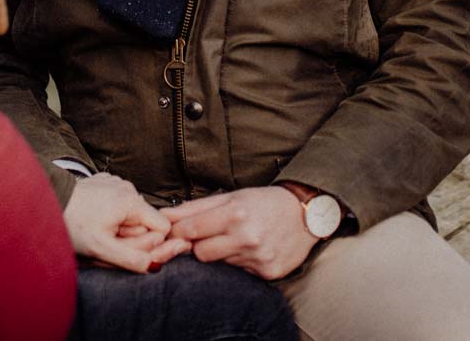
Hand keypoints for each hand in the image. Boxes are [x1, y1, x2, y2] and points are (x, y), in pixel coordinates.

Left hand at [64, 173, 191, 271]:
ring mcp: (116, 181)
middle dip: (129, 233)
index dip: (145, 241)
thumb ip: (131, 258)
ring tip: (96, 226)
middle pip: (144, 220)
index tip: (122, 243)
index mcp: (132, 200)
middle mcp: (128, 186)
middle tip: (104, 237)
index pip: (161, 227)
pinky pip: (118, 202)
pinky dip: (109, 212)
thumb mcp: (102, 248)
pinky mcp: (106, 181)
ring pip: (131, 213)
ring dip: (118, 224)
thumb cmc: (72, 224)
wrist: (46, 201)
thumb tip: (154, 265)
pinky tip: (92, 215)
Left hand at [161, 186, 317, 279]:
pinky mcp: (267, 272)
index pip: (190, 231)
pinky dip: (240, 262)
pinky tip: (252, 250)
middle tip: (211, 235)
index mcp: (234, 214)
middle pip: (200, 253)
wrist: (306, 214)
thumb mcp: (231, 197)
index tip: (176, 231)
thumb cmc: (264, 202)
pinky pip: (239, 272)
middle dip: (200, 245)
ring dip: (222, 253)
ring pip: (220, 263)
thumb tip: (164, 215)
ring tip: (237, 239)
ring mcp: (258, 257)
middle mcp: (246, 237)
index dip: (178, 232)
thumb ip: (195, 208)